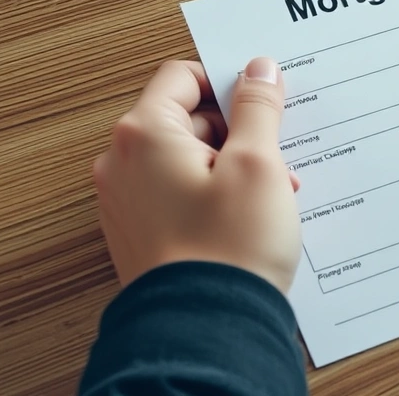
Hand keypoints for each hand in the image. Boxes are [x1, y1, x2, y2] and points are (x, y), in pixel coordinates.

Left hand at [93, 58, 301, 291]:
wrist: (207, 328)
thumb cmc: (229, 248)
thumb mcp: (258, 163)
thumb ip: (258, 108)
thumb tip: (259, 70)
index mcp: (144, 134)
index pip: (182, 76)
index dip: (227, 83)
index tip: (262, 101)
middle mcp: (123, 164)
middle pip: (185, 119)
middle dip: (237, 132)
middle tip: (275, 158)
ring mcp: (127, 202)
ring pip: (186, 159)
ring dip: (231, 166)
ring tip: (269, 197)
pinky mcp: (141, 233)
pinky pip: (179, 194)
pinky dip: (213, 196)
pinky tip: (248, 219)